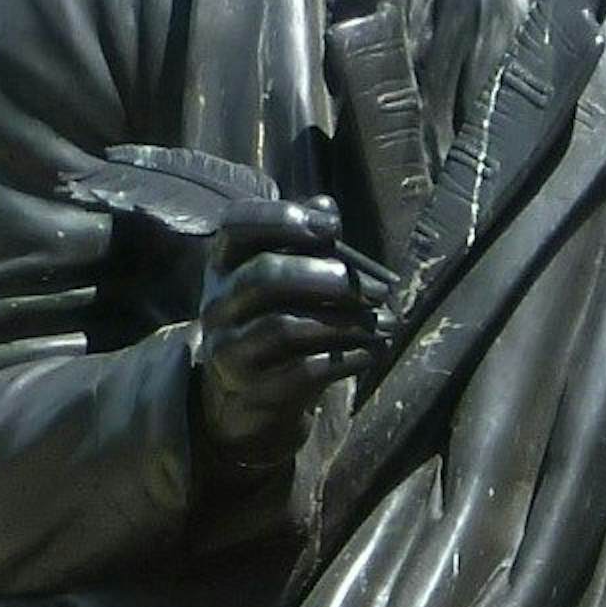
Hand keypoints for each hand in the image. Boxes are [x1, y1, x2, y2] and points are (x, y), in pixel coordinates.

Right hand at [190, 203, 379, 469]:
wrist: (249, 397)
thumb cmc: (276, 317)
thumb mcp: (283, 275)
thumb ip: (304, 240)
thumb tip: (327, 209)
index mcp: (224, 262)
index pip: (236, 225)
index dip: (281, 218)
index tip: (333, 227)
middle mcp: (219, 303)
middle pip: (263, 278)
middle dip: (324, 277)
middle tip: (377, 288)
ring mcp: (231, 349)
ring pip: (283, 328)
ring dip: (344, 323)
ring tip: (385, 322)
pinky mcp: (254, 389)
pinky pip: (302, 371)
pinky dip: (346, 359)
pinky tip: (374, 351)